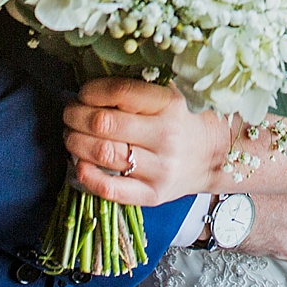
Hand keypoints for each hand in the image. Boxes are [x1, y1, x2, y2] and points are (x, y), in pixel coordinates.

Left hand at [63, 77, 228, 206]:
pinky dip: (88, 177)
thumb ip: (137, 90)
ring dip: (75, 143)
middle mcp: (166, 135)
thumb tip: (89, 90)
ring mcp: (160, 168)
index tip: (82, 93)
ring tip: (71, 136)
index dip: (91, 91)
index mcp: (170, 103)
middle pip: (104, 123)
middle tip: (69, 113)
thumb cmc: (185, 120)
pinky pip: (112, 190)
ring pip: (103, 154)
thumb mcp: (172, 95)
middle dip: (75, 116)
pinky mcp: (153, 195)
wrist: (216, 156)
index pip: (120, 92)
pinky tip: (79, 166)